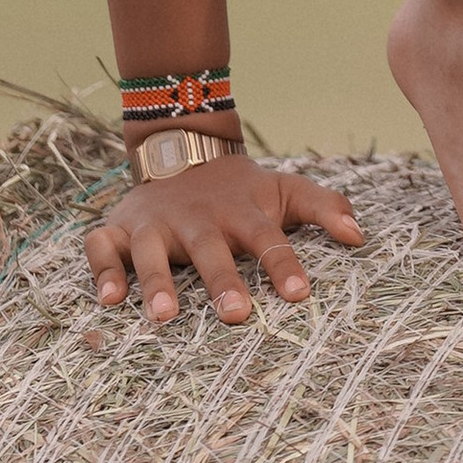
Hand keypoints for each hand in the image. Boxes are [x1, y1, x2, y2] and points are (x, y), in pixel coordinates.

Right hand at [83, 149, 364, 325]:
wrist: (181, 146)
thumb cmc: (239, 190)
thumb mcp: (283, 190)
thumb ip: (324, 207)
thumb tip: (360, 236)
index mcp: (239, 211)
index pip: (266, 236)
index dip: (282, 262)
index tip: (299, 293)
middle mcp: (196, 218)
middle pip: (210, 248)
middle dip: (222, 280)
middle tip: (235, 315)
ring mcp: (154, 222)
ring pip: (152, 251)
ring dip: (158, 281)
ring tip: (166, 316)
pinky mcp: (117, 228)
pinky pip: (102, 248)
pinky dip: (103, 270)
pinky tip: (109, 299)